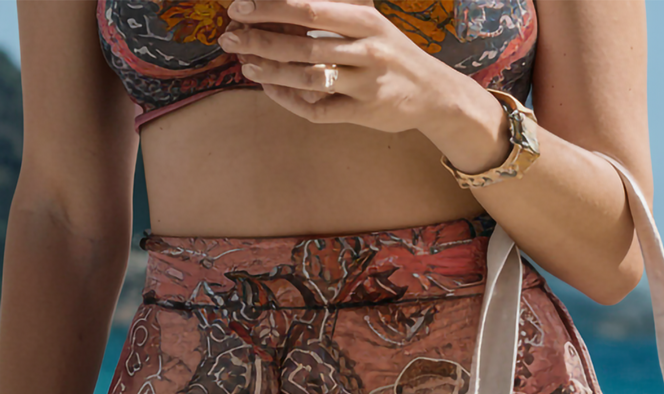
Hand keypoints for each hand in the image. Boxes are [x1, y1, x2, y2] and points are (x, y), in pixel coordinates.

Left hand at [218, 0, 507, 167]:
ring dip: (272, 72)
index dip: (270, 7)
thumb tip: (287, 5)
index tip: (239, 7)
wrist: (435, 94)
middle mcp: (367, 49)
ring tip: (245, 65)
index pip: (308, 8)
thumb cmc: (393, 54)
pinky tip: (272, 90)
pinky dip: (292, 101)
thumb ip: (335, 10)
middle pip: (303, 43)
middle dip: (260, 40)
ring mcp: (366, 83)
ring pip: (309, 78)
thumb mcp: (371, 22)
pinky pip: (321, 110)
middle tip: (229, 37)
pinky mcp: (365, 112)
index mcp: (364, 19)